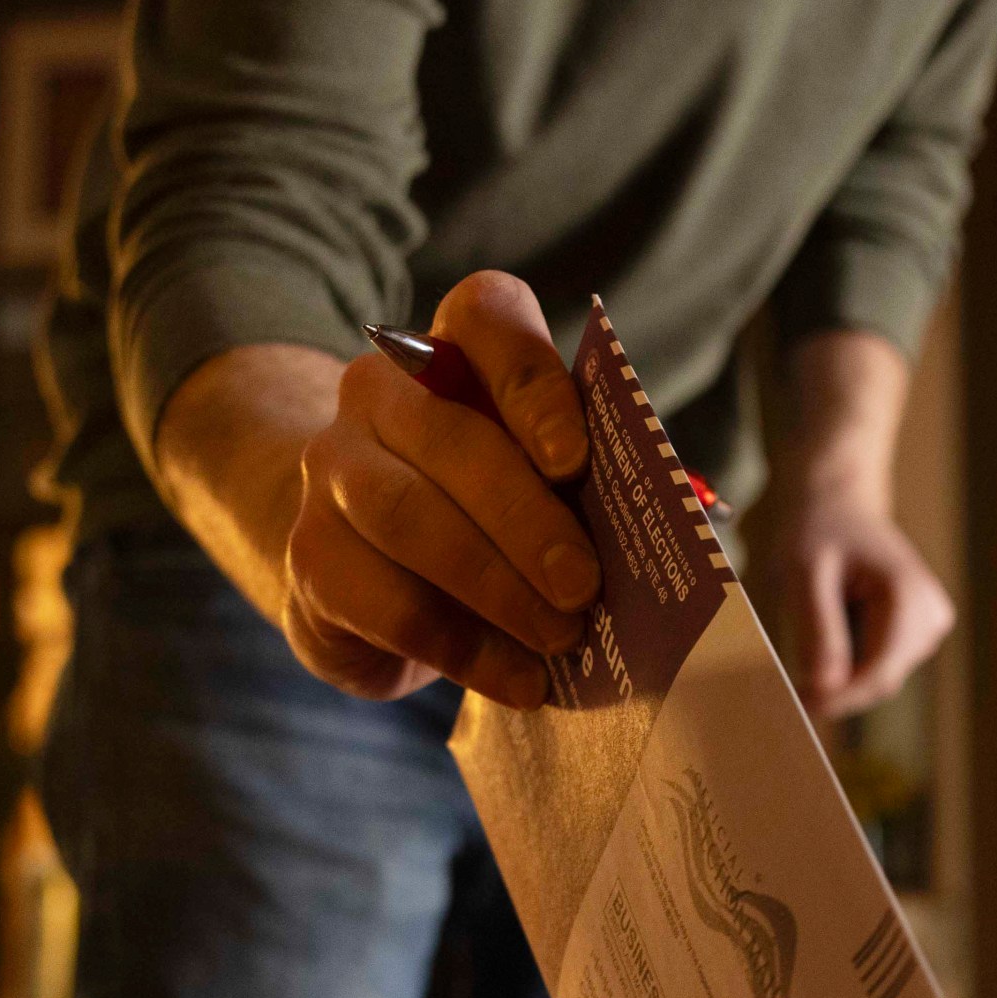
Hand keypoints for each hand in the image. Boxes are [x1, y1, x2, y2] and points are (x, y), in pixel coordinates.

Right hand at [153, 270, 598, 707]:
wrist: (375, 580)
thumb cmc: (497, 520)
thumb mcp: (554, 488)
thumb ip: (605, 484)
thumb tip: (686, 519)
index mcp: (454, 349)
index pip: (485, 318)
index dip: (532, 383)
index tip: (577, 460)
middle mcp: (379, 392)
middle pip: (448, 434)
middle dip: (526, 517)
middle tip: (584, 587)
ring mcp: (330, 469)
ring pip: (407, 516)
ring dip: (496, 586)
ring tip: (561, 638)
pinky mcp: (310, 556)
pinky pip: (386, 603)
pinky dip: (464, 650)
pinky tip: (519, 679)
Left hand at [747, 326, 953, 719]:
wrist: (838, 500)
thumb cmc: (817, 529)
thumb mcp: (804, 575)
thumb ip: (818, 632)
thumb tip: (824, 693)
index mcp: (909, 597)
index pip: (878, 674)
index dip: (839, 699)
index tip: (799, 708)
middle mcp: (931, 616)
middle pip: (879, 681)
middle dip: (838, 686)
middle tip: (790, 677)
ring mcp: (929, 625)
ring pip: (878, 678)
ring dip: (843, 669)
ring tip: (817, 620)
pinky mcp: (917, 631)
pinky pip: (878, 664)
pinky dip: (850, 658)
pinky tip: (836, 620)